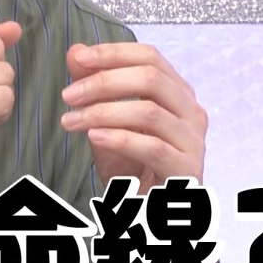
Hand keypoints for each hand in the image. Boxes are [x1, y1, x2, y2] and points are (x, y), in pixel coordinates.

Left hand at [60, 43, 205, 190]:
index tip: (79, 59)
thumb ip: (94, 85)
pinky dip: (120, 139)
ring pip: (149, 112)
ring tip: (71, 121)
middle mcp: (192, 112)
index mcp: (177, 93)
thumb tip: (76, 50)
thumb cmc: (131, 165)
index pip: (150, 57)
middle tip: (68, 95)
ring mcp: (194, 142)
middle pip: (151, 78)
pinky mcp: (188, 171)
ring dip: (103, 113)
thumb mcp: (106, 121)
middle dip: (103, 82)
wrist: (147, 212)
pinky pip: (153, 147)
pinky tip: (94, 137)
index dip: (114, 53)